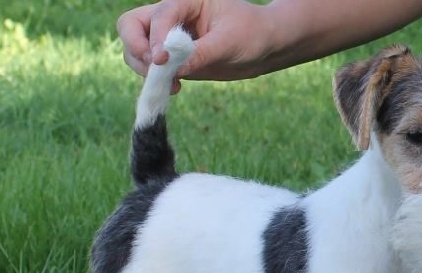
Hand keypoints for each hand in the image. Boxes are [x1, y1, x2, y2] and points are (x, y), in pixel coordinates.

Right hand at [117, 0, 273, 87]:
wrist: (263, 48)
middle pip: (131, 25)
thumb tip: (172, 71)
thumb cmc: (251, 35)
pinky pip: (151, 68)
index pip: (159, 17)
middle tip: (154, 69)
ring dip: (143, 67)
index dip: (155, 40)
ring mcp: (169, 38)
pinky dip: (155, 79)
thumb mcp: (228, 43)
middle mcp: (172, 15)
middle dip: (136, 48)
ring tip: (170, 83)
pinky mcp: (173, 59)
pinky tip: (175, 88)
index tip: (160, 62)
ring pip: (135, 47)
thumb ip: (200, 54)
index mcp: (185, 0)